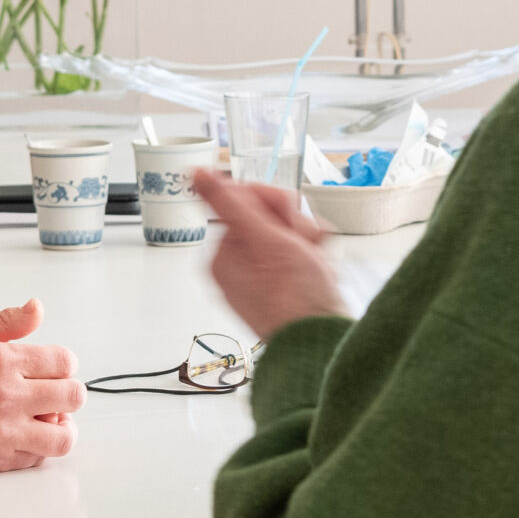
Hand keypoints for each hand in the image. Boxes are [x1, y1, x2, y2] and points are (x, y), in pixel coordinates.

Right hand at [0, 299, 82, 473]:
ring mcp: (2, 432)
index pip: (64, 361)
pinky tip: (25, 434)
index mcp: (0, 360)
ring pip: (63, 435)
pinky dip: (39, 446)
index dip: (64, 364)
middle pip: (73, 395)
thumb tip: (38, 306)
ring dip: (62, 425)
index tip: (53, 368)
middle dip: (68, 392)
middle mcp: (7, 396)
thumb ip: (3, 322)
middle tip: (55, 392)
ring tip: (49, 418)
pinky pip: (37, 457)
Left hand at [196, 170, 348, 339]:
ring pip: (291, 233)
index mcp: (224, 254)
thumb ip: (229, 203)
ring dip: (310, 242)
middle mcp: (240, 265)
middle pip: (272, 216)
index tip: (289, 222)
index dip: (277, 205)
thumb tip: (195, 175)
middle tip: (306, 247)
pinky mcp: (284, 284)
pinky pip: (301, 253)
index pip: (248, 200)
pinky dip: (315, 258)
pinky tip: (319, 272)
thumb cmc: (294, 301)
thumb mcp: (263, 239)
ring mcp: (263, 276)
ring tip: (315, 264)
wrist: (323, 342)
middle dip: (297, 227)